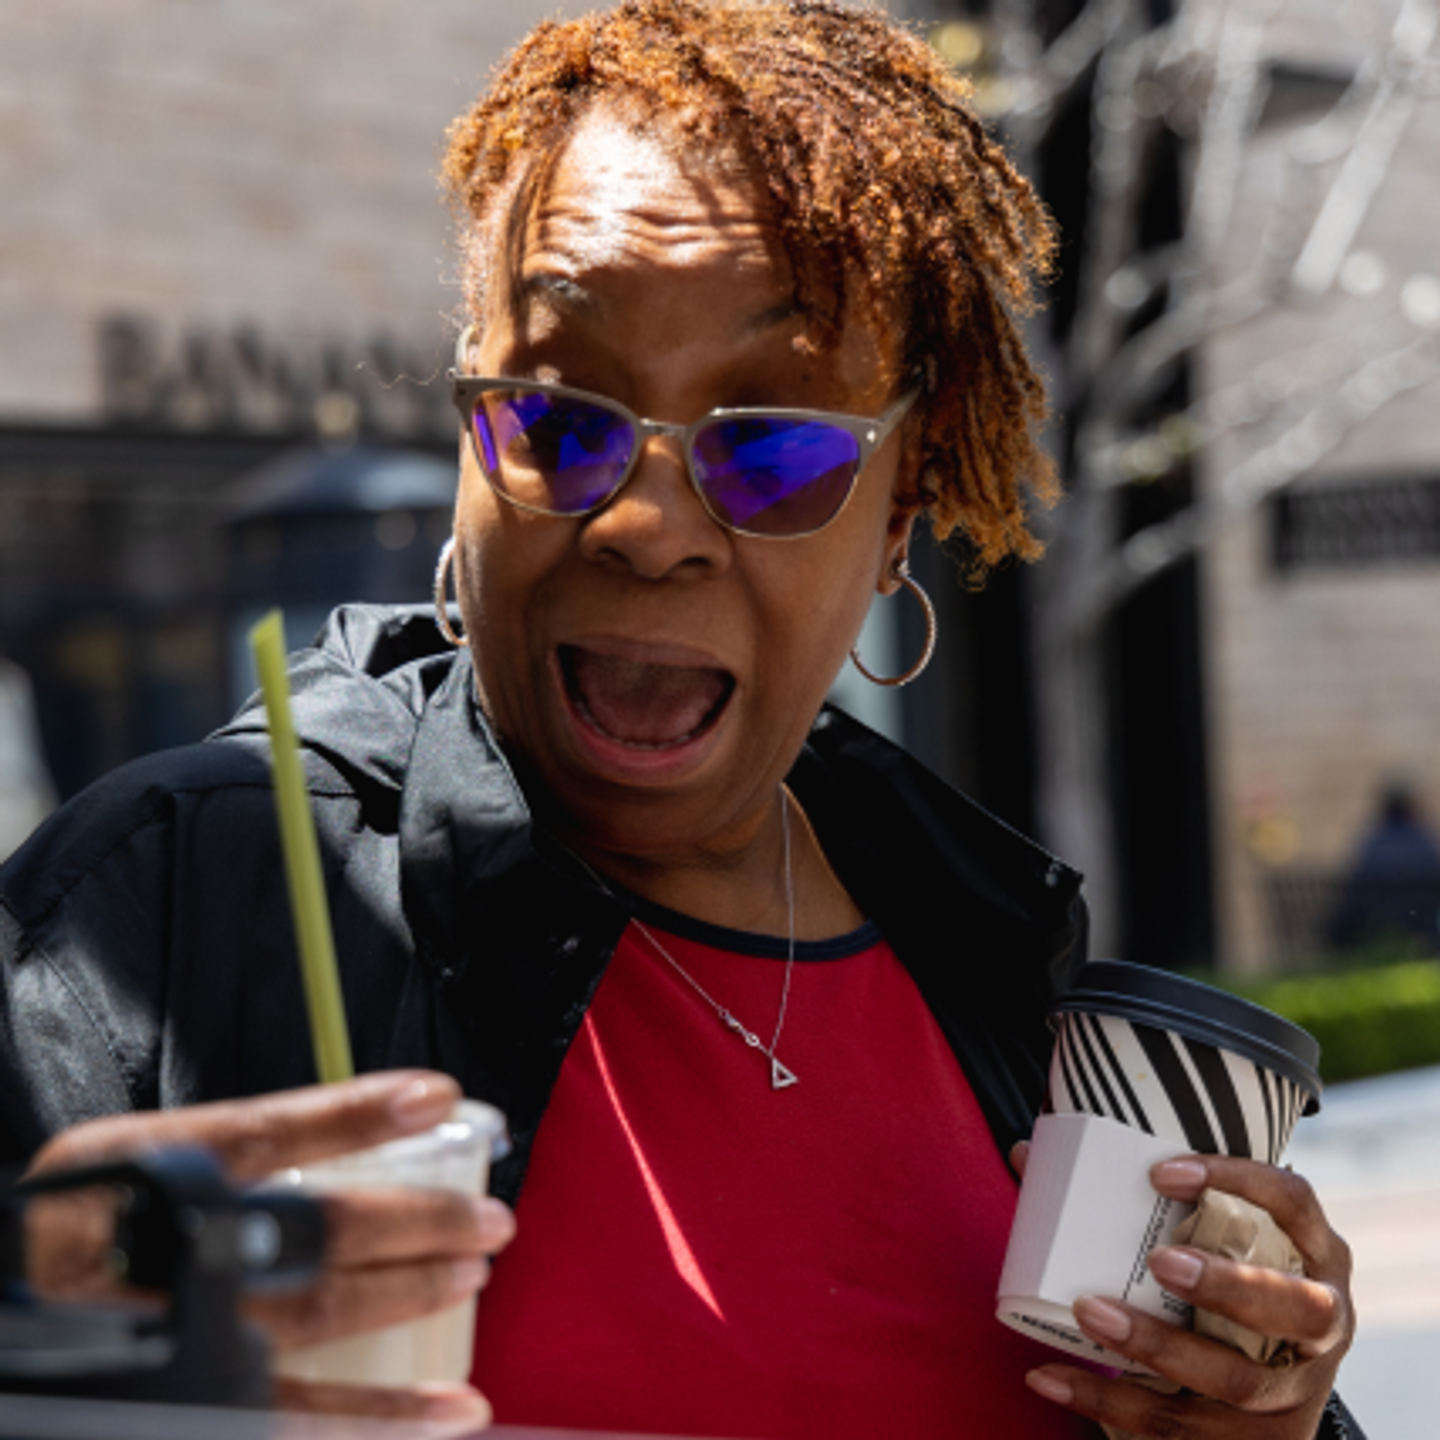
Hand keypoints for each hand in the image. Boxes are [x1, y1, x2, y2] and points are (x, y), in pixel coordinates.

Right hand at [25, 1071, 515, 1426]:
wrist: (15, 1310)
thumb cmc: (89, 1229)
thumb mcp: (132, 1164)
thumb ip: (234, 1150)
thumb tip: (371, 1121)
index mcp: (136, 1173)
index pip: (262, 1131)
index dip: (356, 1113)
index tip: (439, 1096)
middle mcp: (153, 1257)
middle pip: (307, 1231)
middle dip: (412, 1219)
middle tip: (488, 1215)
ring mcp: (172, 1337)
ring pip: (313, 1320)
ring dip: (409, 1293)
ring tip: (475, 1273)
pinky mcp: (187, 1402)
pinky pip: (297, 1418)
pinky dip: (381, 1418)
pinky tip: (451, 1411)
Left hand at [1015, 1149, 1353, 1438]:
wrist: (1267, 1391)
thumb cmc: (1222, 1286)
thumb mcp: (1212, 1242)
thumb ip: (1136, 1198)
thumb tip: (1026, 1154)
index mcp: (1315, 1254)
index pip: (1293, 1201)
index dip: (1239, 1180)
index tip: (1161, 1172)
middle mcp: (1324, 1323)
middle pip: (1298, 1308)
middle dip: (1229, 1285)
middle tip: (1158, 1259)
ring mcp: (1294, 1391)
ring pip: (1236, 1380)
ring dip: (1157, 1347)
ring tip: (1087, 1312)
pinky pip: (1181, 1427)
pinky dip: (1109, 1402)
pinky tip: (1051, 1377)